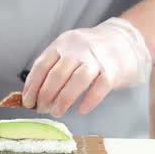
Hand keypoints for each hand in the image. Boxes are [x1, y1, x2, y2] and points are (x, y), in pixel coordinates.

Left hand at [22, 17, 151, 116]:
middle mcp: (78, 49)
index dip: (32, 86)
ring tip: (56, 112)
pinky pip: (99, 88)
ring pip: (76, 81)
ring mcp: (96, 59)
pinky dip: (88, 101)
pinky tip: (80, 110)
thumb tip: (34, 93)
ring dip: (63, 100)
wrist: (126, 41)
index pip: (42, 65)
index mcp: (62, 43)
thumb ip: (54, 66)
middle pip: (57, 74)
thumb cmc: (92, 51)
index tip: (27, 101)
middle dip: (45, 95)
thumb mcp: (69, 50)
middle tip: (42, 109)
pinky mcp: (113, 71)